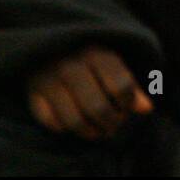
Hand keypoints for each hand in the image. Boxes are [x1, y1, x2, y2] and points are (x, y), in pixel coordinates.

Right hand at [26, 45, 152, 139]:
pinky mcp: (32, 94)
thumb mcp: (111, 63)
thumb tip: (147, 109)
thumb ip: (129, 84)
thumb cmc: (88, 59)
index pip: (121, 86)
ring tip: (99, 130)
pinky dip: (66, 129)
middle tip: (114, 125)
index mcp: (96, 53)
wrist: (46, 47)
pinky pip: (52, 123)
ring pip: (75, 121)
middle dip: (111, 122)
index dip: (128, 104)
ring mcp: (48, 80)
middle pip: (98, 108)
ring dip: (91, 132)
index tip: (126, 107)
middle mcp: (70, 65)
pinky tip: (75, 123)